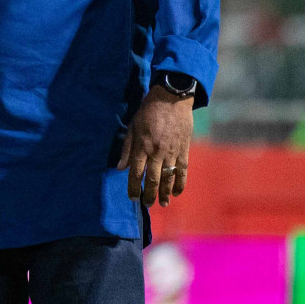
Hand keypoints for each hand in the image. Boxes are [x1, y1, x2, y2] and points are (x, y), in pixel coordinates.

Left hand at [118, 85, 194, 206]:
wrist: (171, 99)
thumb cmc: (148, 111)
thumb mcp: (133, 126)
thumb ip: (127, 148)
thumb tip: (120, 168)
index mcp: (142, 146)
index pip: (136, 173)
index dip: (134, 187)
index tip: (133, 197)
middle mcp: (157, 152)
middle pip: (153, 179)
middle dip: (149, 194)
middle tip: (147, 204)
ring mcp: (172, 152)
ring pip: (169, 178)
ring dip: (165, 193)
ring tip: (163, 204)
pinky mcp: (184, 150)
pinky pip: (183, 171)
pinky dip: (181, 183)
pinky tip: (177, 193)